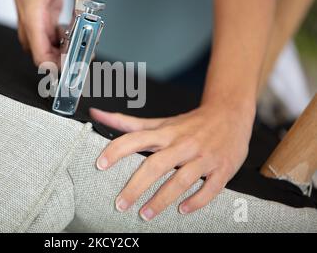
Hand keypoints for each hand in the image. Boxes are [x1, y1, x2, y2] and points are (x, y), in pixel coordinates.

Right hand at [9, 0, 97, 65]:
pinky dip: (68, 43)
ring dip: (70, 51)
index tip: (76, 65)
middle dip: (69, 59)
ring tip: (87, 42)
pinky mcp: (43, 31)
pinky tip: (79, 33)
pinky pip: (56, 45)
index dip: (59, 65)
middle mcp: (33, 31)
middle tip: (88, 52)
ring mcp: (37, 33)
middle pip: (49, 58)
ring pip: (53, 53)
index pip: (42, 56)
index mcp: (33, 20)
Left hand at [91, 102, 253, 220]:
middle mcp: (183, 144)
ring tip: (144, 215)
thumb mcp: (159, 122)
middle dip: (136, 186)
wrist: (230, 114)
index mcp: (166, 133)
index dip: (117, 150)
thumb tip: (98, 113)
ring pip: (181, 180)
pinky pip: (210, 189)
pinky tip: (182, 210)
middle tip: (120, 203)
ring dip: (161, 200)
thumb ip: (128, 122)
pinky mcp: (222, 169)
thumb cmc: (189, 123)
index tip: (100, 164)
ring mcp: (203, 157)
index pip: (136, 139)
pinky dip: (196, 201)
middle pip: (156, 165)